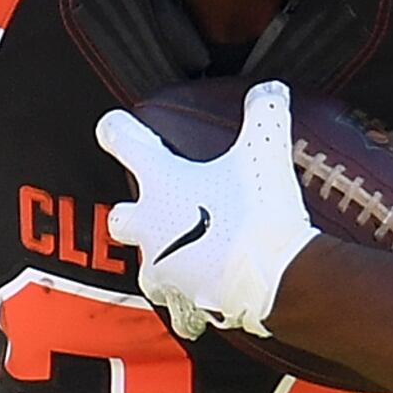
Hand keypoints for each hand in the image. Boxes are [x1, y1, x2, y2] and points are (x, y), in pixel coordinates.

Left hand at [95, 79, 321, 339]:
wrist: (275, 281)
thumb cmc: (259, 213)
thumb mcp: (265, 150)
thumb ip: (264, 113)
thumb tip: (270, 89)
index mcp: (160, 183)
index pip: (120, 142)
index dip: (117, 129)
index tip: (116, 126)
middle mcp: (148, 228)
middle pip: (120, 217)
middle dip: (134, 211)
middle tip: (163, 203)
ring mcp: (161, 270)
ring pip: (145, 263)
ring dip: (165, 254)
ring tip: (194, 249)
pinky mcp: (182, 303)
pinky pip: (178, 302)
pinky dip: (192, 293)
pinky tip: (213, 286)